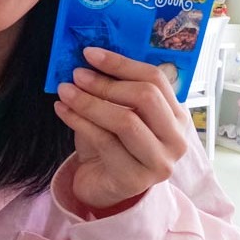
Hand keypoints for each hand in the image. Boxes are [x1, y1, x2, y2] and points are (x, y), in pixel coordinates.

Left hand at [53, 47, 189, 212]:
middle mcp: (176, 139)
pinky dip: (79, 121)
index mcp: (177, 116)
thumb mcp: (118, 112)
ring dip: (90, 102)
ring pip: (125, 121)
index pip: (156, 79)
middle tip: (76, 74)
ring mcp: (159, 162)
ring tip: (65, 91)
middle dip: (106, 83)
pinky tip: (62, 110)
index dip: (122, 63)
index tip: (90, 53)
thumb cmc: (111, 144)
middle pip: (146, 98)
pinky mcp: (135, 180)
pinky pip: (104, 142)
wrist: (102, 186)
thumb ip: (115, 88)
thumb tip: (91, 57)